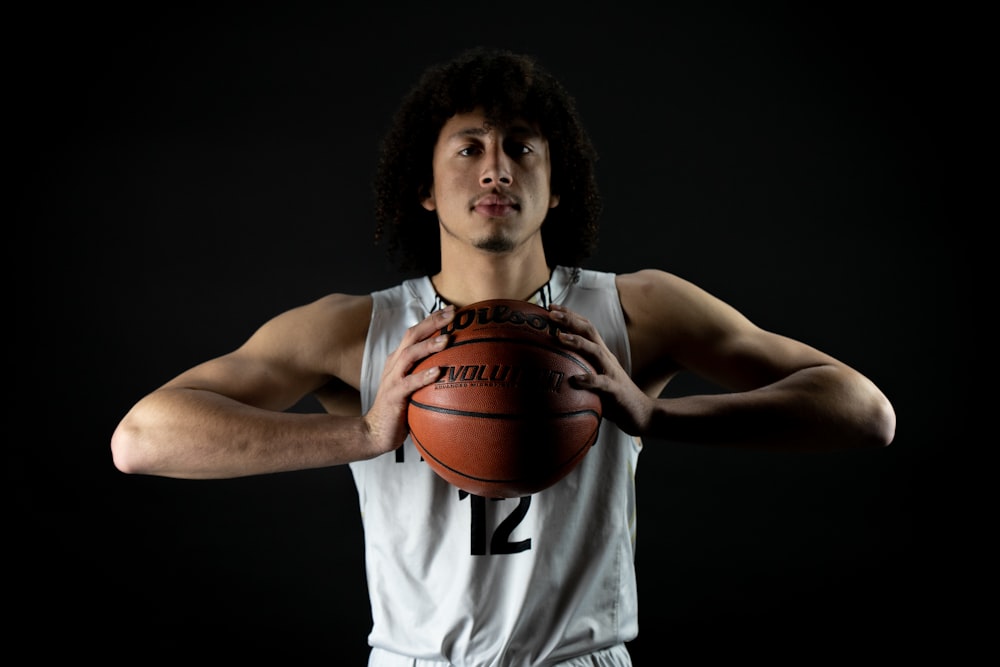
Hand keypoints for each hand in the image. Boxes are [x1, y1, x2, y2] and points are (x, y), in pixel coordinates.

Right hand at [362, 306, 453, 454]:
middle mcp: (394, 364)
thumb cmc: (399, 408)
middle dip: (432, 323)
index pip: (416, 332)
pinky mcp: (393, 396)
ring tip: (446, 340)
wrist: (375, 431)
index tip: (453, 310)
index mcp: (399, 359)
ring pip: (409, 355)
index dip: (433, 319)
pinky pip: (408, 384)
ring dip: (428, 346)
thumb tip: (456, 366)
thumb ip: (427, 372)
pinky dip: (423, 376)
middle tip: (453, 314)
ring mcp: (392, 379)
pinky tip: (438, 372)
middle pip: (412, 336)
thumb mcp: (413, 386)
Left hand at [548, 304, 652, 435]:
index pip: (585, 327)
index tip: (550, 307)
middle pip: (589, 331)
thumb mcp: (593, 380)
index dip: (570, 315)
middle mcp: (606, 358)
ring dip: (577, 342)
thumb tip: (549, 372)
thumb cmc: (613, 397)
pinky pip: (602, 383)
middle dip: (570, 320)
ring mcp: (612, 372)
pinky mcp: (616, 390)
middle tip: (551, 312)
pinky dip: (588, 380)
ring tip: (559, 337)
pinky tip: (575, 380)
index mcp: (601, 354)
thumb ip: (577, 371)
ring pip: (595, 351)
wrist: (643, 413)